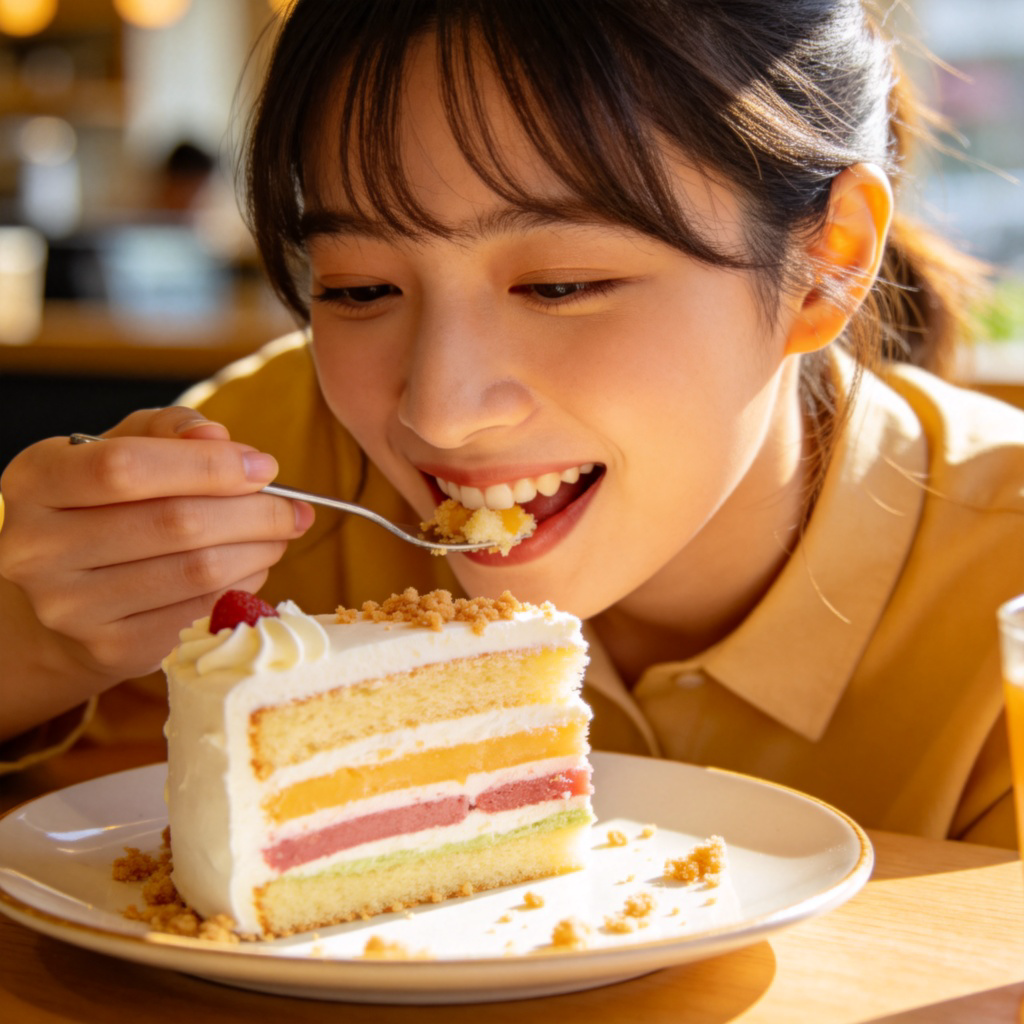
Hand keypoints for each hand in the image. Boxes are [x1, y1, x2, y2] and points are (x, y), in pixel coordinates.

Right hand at [0, 406, 313, 703]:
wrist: (64, 592)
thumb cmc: (104, 505)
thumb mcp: (121, 448)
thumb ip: (169, 430)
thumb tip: (218, 438)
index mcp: (35, 481)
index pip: (127, 468)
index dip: (209, 466)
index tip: (265, 466)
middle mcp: (38, 549)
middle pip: (176, 523)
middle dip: (255, 511)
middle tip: (293, 507)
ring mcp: (72, 608)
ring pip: (198, 571)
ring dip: (260, 549)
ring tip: (280, 533)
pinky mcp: (111, 650)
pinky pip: (203, 611)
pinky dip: (246, 586)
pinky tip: (254, 567)